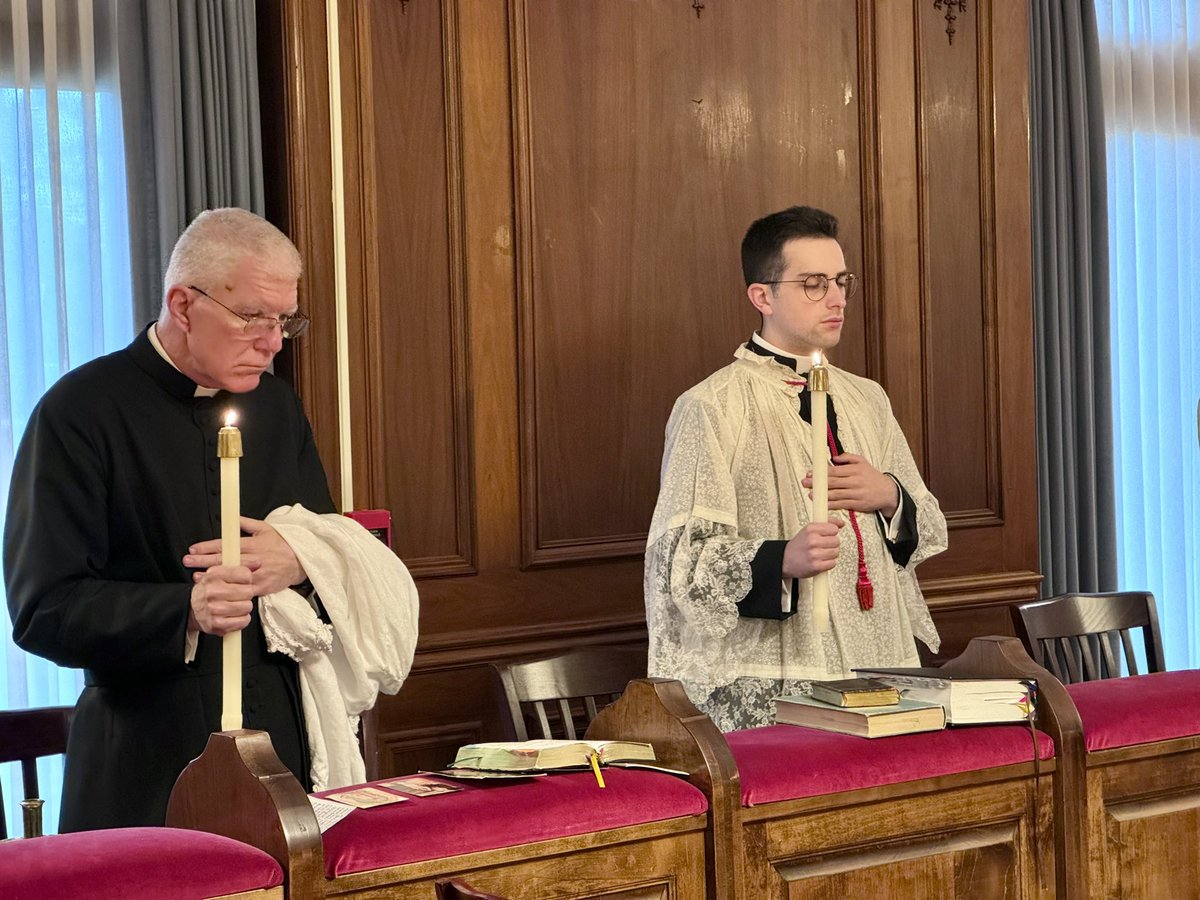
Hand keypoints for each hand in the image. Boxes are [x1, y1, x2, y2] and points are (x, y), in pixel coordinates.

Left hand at [183, 516, 305, 595]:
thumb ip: (247, 524)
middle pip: (224, 559)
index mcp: (253, 544)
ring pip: (230, 575)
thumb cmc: (282, 544)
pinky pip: (242, 588)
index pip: (226, 544)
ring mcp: (256, 573)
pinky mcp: (261, 586)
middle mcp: (253, 558)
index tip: (194, 548)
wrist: (300, 562)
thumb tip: (232, 518)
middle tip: (188, 560)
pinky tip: (218, 589)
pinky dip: (229, 589)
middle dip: (203, 560)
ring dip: (212, 576)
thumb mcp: (267, 529)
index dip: (208, 546)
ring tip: (196, 577)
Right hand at [188, 565, 254, 634]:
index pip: (245, 575)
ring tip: (235, 605)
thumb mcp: (221, 573)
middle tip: (238, 595)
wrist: (191, 609)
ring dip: (244, 607)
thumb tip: (258, 563)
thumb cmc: (210, 590)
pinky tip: (234, 615)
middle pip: (248, 591)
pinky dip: (242, 619)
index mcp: (214, 575)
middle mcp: (212, 591)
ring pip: (247, 606)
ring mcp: (214, 609)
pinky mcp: (217, 624)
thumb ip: (241, 566)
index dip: (247, 579)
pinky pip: (243, 621)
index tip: (242, 582)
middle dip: (246, 594)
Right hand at [782, 519, 844, 578]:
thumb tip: (841, 523)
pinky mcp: (816, 566)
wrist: (785, 560)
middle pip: (837, 541)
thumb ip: (826, 524)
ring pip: (836, 552)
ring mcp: (814, 554)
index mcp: (811, 529)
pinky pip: (833, 563)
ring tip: (821, 554)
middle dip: (832, 544)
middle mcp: (812, 540)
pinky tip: (820, 561)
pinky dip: (828, 563)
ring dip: (830, 554)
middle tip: (823, 546)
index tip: (826, 536)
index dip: (832, 533)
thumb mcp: (809, 530)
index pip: (834, 528)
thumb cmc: (799, 545)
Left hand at [804, 453, 898, 515]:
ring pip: (836, 494)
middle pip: (833, 482)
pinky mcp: (858, 504)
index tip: (811, 473)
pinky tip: (823, 503)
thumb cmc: (872, 476)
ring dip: (822, 495)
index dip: (821, 473)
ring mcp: (857, 493)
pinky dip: (831, 504)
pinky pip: (842, 504)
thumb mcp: (862, 462)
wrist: (887, 492)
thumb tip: (833, 457)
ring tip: (811, 494)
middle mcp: (856, 481)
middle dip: (817, 483)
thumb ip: (847, 458)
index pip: (835, 471)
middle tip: (805, 483)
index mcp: (855, 470)